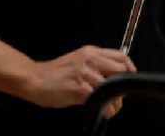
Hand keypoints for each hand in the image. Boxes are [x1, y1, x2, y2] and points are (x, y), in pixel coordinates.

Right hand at [20, 45, 134, 118]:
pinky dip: (106, 109)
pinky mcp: (79, 89)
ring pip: (112, 88)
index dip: (130, 68)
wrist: (34, 79)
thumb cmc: (54, 73)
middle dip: (123, 86)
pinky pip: (101, 100)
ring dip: (115, 102)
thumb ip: (94, 65)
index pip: (120, 56)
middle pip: (121, 70)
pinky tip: (103, 112)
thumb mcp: (77, 61)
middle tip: (118, 96)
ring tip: (111, 108)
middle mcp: (89, 60)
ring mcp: (85, 74)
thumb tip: (112, 77)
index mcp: (90, 52)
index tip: (130, 79)